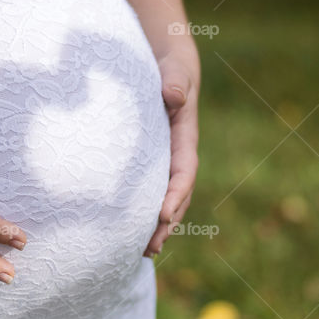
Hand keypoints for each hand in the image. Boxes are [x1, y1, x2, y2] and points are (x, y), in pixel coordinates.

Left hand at [144, 52, 198, 256]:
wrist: (169, 67)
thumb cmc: (170, 69)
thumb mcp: (175, 71)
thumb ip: (176, 82)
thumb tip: (174, 95)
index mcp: (185, 138)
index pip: (184, 171)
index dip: (176, 194)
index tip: (163, 215)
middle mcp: (179, 155)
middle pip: (178, 195)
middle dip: (167, 223)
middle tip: (153, 246)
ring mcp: (166, 162)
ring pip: (167, 199)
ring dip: (159, 227)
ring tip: (145, 252)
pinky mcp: (153, 164)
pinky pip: (153, 193)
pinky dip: (147, 215)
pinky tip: (133, 235)